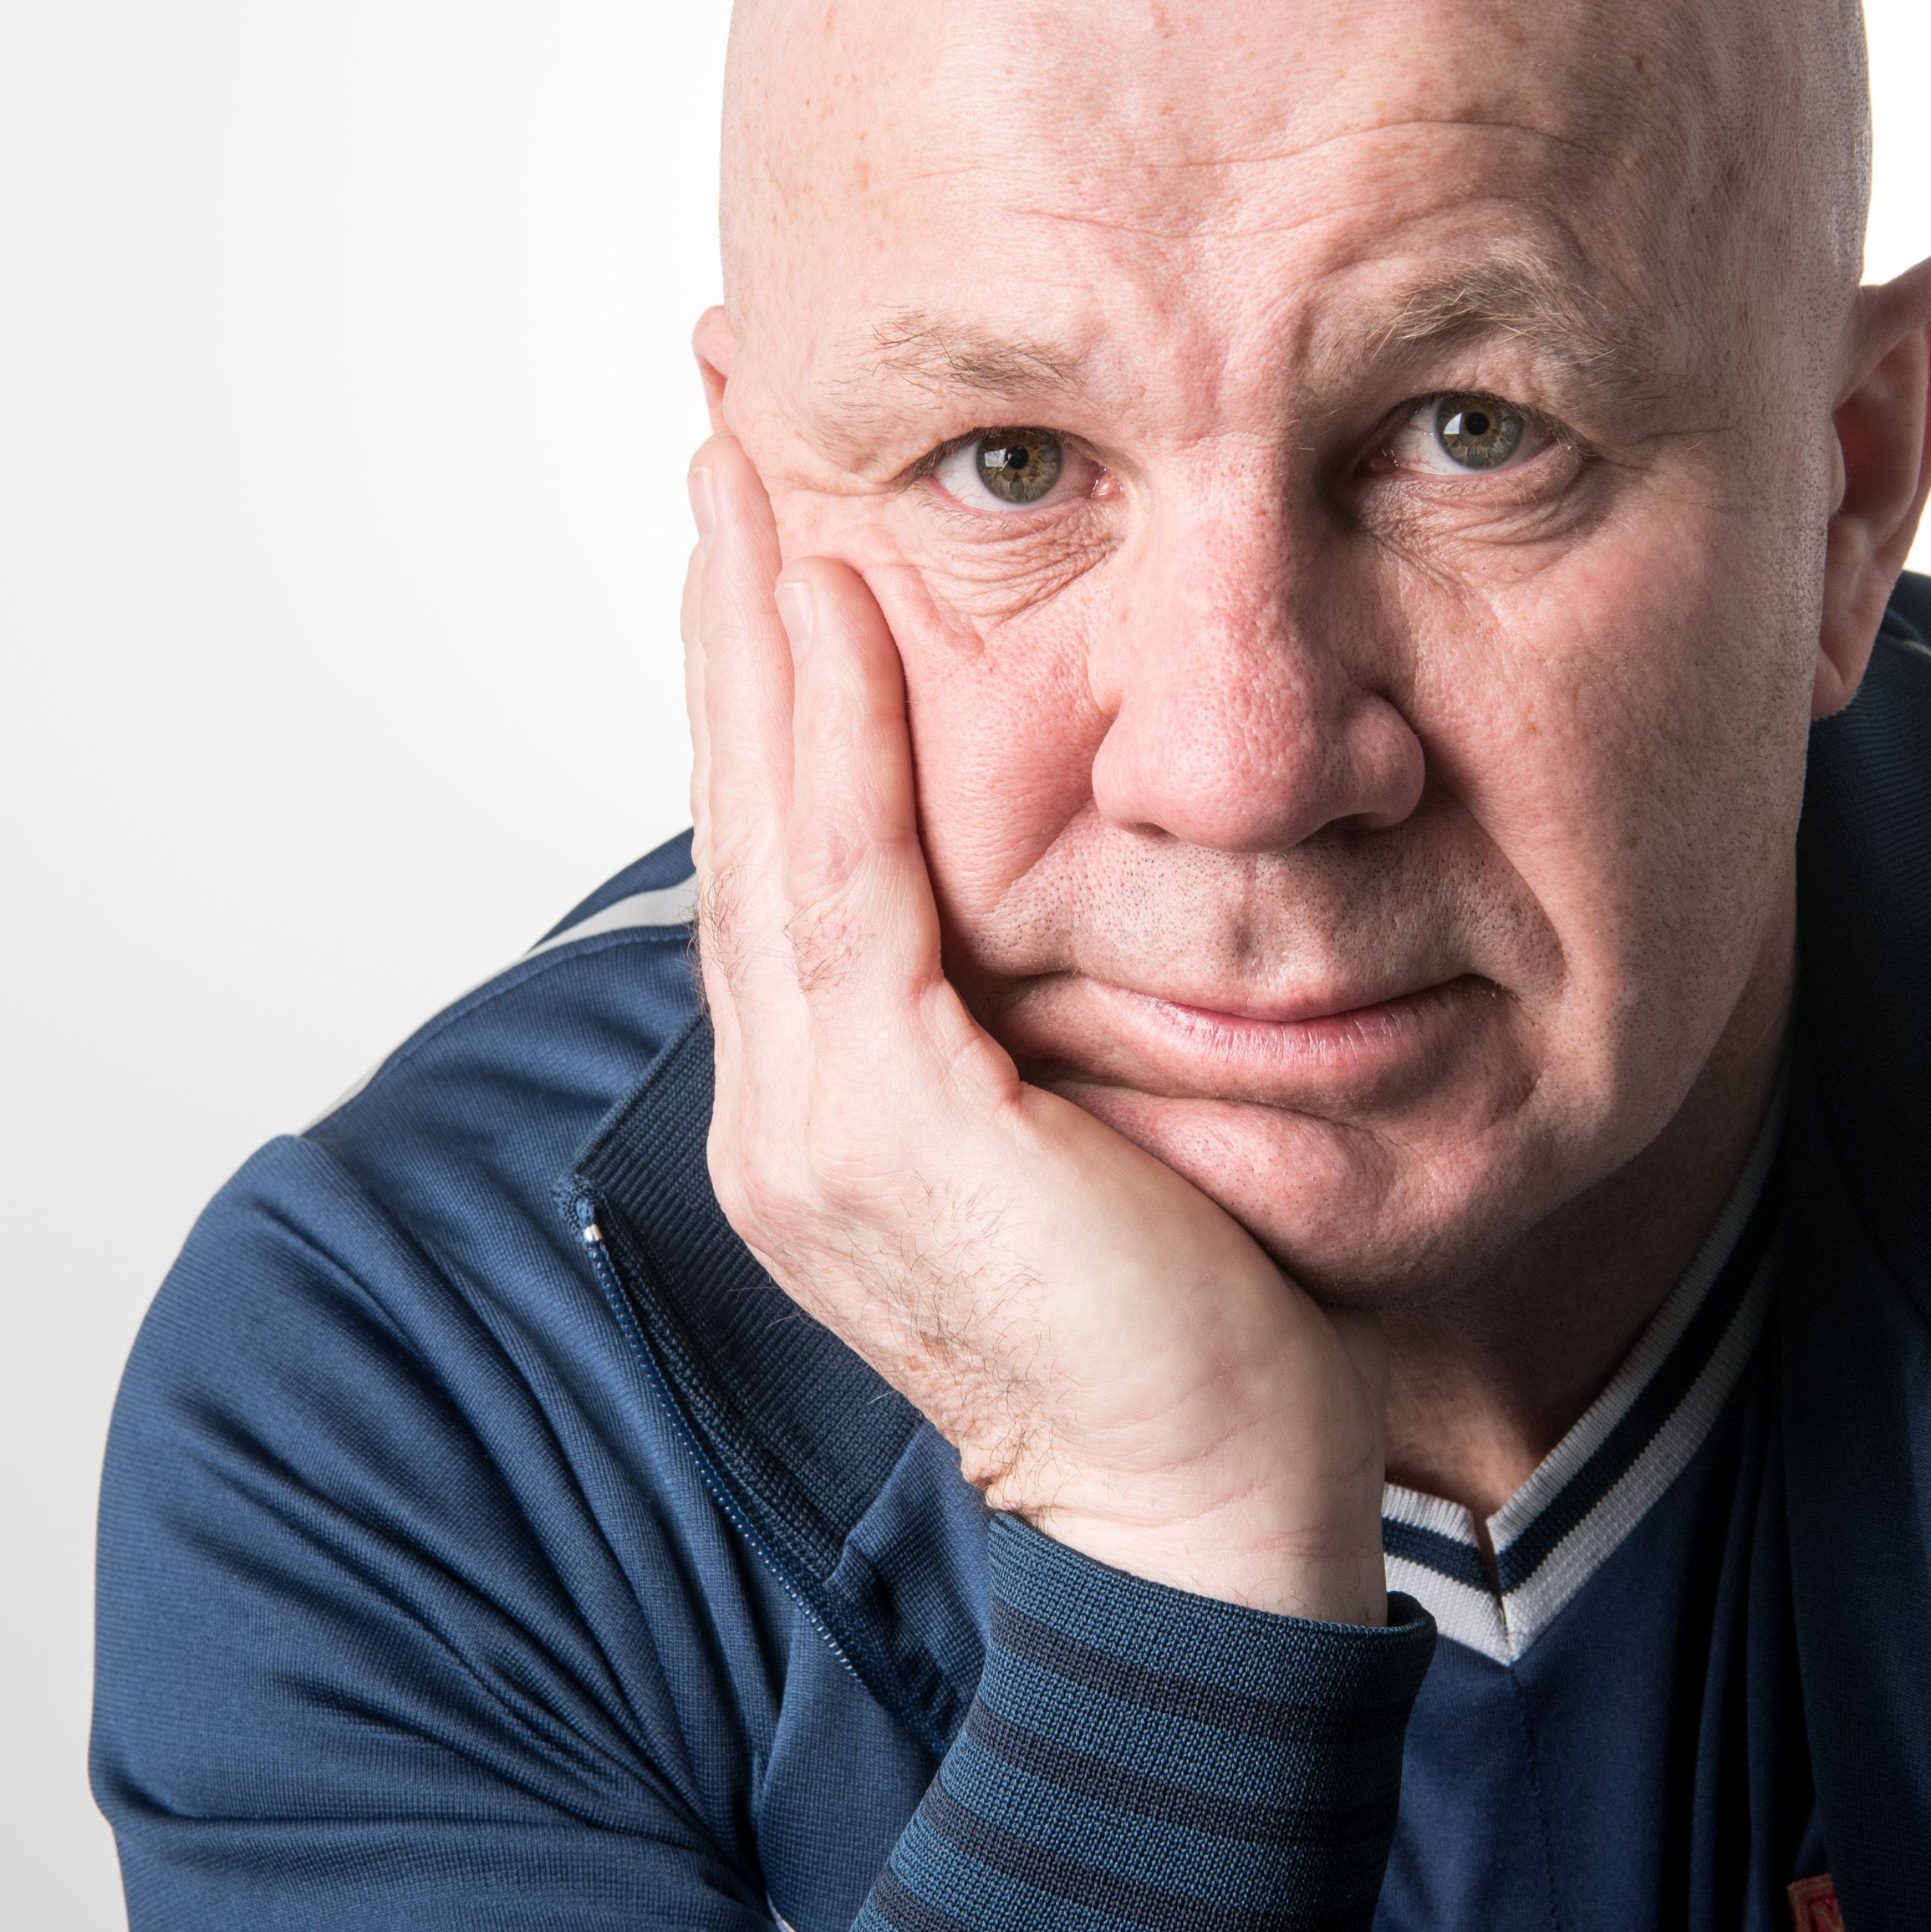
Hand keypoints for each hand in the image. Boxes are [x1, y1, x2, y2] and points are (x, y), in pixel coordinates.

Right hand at [680, 437, 1389, 1624]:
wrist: (1214, 1525)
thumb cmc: (1201, 1337)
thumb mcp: (1106, 1129)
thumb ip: (1050, 1015)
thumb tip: (1094, 886)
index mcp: (825, 1110)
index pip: (782, 842)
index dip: (757, 668)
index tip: (762, 503)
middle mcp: (783, 1109)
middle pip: (739, 798)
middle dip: (723, 593)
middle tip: (716, 407)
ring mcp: (811, 1123)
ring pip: (766, 816)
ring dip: (749, 616)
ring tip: (742, 445)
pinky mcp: (884, 1126)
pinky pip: (843, 880)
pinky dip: (825, 727)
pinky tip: (823, 588)